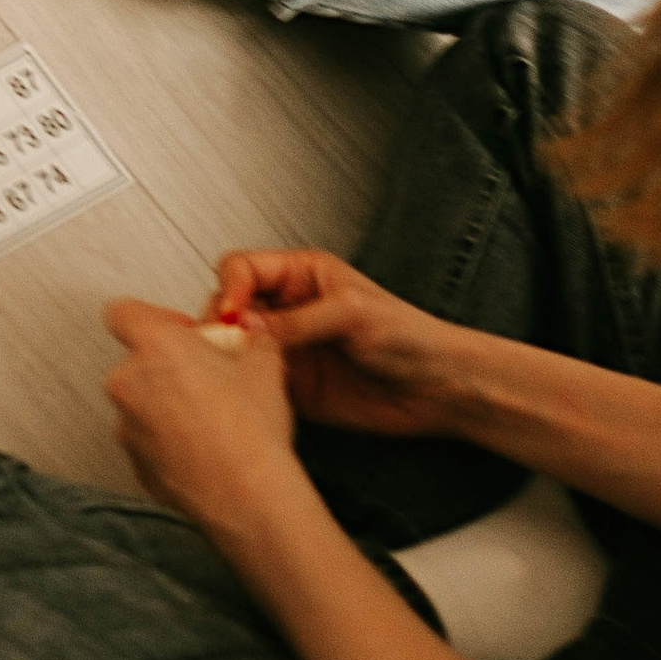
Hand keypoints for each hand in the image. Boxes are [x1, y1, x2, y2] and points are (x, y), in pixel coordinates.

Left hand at [103, 296, 304, 530]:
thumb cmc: (252, 428)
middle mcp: (128, 384)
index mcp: (154, 346)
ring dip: (166, 406)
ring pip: (141, 404)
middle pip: (136, 362)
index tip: (184, 334)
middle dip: (167, 367)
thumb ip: (252, 340)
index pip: (121, 312)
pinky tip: (203, 450)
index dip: (152, 318)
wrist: (248, 496)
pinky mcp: (135, 465)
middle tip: (208, 380)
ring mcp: (126, 428)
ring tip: (210, 421)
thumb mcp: (265, 365)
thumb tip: (254, 335)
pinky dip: (167, 442)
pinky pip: (147, 441)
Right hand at [207, 249, 482, 441]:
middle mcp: (289, 309)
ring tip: (237, 369)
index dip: (231, 287)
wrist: (437, 388)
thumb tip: (248, 324)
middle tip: (229, 344)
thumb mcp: (351, 313)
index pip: (243, 268)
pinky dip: (244, 387)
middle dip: (223, 322)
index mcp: (302, 275)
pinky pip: (253, 383)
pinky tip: (251, 391)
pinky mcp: (292, 387)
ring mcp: (288, 348)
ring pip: (236, 346)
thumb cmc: (410, 336)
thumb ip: (296, 320)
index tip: (233, 312)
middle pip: (231, 306)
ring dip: (229, 356)